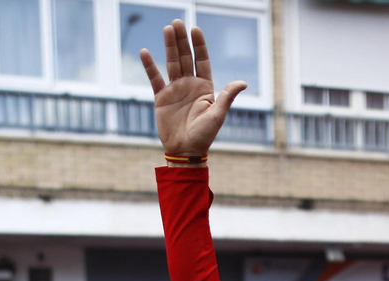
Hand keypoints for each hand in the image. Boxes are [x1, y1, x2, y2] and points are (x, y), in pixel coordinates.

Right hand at [140, 21, 247, 159]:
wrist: (185, 151)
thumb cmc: (204, 135)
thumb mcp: (217, 115)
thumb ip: (227, 96)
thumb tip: (243, 83)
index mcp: (205, 87)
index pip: (202, 60)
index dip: (199, 45)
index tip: (195, 29)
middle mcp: (190, 85)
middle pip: (186, 57)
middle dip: (182, 40)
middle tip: (177, 22)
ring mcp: (175, 89)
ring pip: (172, 63)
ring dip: (169, 47)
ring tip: (167, 29)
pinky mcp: (161, 97)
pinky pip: (155, 78)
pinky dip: (150, 66)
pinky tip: (145, 52)